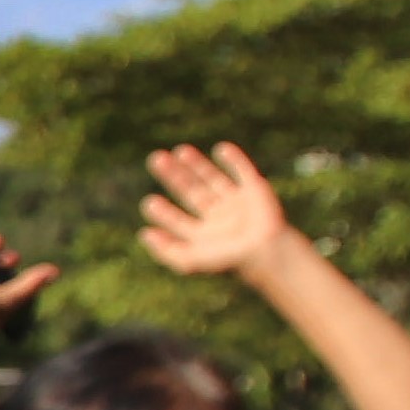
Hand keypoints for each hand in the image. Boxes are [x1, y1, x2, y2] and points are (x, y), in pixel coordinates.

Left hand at [141, 141, 293, 280]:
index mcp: (204, 235)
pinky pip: (243, 171)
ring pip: (213, 179)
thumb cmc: (228, 259)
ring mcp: (237, 203)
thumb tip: (144, 234)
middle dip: (174, 177)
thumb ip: (165, 250)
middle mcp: (219, 218)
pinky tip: (220, 149)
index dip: (164, 212)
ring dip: (197, 164)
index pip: (179, 221)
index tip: (150, 202)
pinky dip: (234, 160)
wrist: (265, 250)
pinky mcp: (255, 191)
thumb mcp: (189, 260)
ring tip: (181, 150)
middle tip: (156, 159)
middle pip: (192, 193)